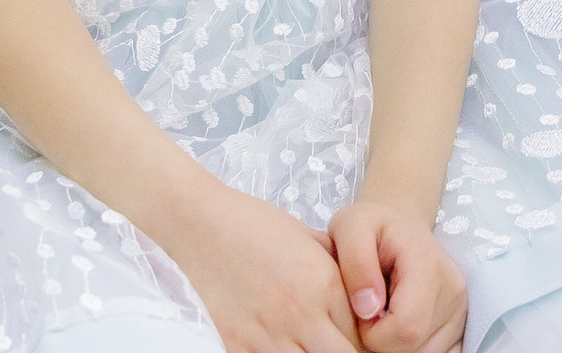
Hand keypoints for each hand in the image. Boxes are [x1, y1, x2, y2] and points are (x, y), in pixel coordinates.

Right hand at [160, 182, 360, 352]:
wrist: (198, 222)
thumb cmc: (252, 223)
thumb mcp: (307, 237)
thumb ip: (337, 267)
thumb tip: (359, 292)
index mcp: (325, 282)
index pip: (362, 335)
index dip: (359, 340)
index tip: (349, 336)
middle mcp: (303, 312)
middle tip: (330, 343)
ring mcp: (269, 334)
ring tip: (305, 345)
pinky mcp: (238, 346)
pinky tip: (278, 347)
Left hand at [328, 202, 464, 352]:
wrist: (397, 222)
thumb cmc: (372, 226)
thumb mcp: (351, 228)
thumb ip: (357, 264)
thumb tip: (369, 309)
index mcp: (428, 265)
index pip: (406, 327)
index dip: (374, 333)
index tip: (360, 312)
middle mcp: (454, 290)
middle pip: (414, 346)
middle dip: (382, 342)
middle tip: (368, 312)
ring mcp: (460, 309)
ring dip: (395, 345)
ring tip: (383, 313)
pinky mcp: (459, 324)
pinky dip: (409, 347)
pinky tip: (397, 322)